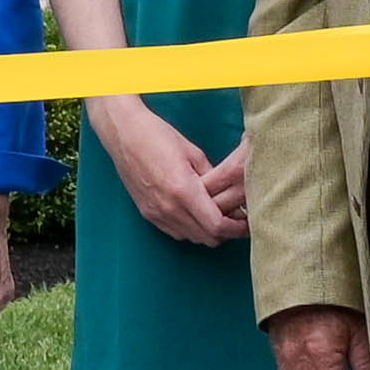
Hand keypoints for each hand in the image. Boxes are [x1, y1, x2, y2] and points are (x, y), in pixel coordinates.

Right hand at [89, 94, 243, 248]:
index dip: (236, 229)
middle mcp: (168, 207)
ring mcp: (155, 212)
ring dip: (206, 232)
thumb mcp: (193, 153)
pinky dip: (189, 229)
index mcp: (183, 191)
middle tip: (236, 220)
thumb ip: (212, 178)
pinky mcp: (146, 212)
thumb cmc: (157, 135)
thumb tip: (226, 195)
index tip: (246, 223)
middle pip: (206, 238)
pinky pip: (174, 232)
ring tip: (215, 216)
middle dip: (225, 233)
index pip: (217, 226)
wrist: (122, 131)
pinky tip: (194, 214)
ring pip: (191, 238)